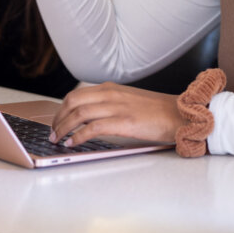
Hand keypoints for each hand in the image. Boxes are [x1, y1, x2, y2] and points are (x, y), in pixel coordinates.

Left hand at [49, 82, 181, 147]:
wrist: (180, 113)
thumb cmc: (157, 111)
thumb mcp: (129, 100)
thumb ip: (110, 104)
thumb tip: (90, 117)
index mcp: (111, 89)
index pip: (76, 94)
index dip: (61, 109)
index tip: (56, 121)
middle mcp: (111, 94)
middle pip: (73, 101)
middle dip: (58, 118)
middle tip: (53, 132)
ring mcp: (117, 107)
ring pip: (79, 113)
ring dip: (64, 128)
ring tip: (58, 139)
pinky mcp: (125, 122)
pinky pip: (94, 128)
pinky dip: (79, 136)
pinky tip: (73, 143)